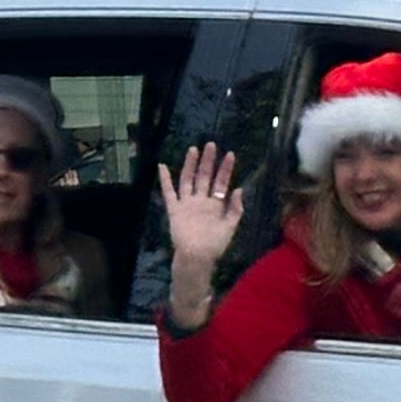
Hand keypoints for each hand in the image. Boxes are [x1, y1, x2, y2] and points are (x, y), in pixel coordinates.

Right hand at [158, 143, 242, 268]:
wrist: (197, 257)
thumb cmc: (215, 245)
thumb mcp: (230, 227)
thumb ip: (235, 209)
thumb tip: (239, 189)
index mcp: (215, 205)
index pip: (221, 182)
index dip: (226, 169)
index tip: (230, 154)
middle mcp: (201, 201)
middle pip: (204, 177)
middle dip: (208, 161)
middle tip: (211, 144)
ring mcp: (187, 203)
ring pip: (188, 180)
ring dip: (190, 165)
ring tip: (193, 150)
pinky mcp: (175, 209)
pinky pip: (168, 192)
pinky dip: (165, 180)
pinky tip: (162, 166)